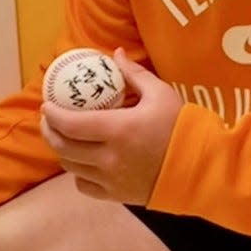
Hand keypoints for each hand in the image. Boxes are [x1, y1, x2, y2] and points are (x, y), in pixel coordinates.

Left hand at [39, 48, 182, 203]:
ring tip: (63, 137)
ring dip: (62, 151)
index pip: (70, 124)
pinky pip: (85, 186)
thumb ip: (134, 74)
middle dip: (49, 132)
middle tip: (49, 120)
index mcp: (118, 130)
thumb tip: (116, 53)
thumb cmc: (182, 128)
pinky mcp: (117, 196)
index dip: (52, 115)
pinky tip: (83, 161)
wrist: (202, 168)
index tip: (47, 105)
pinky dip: (78, 173)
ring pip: (71, 167)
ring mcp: (112, 180)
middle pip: (63, 147)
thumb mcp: (160, 94)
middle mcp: (109, 158)